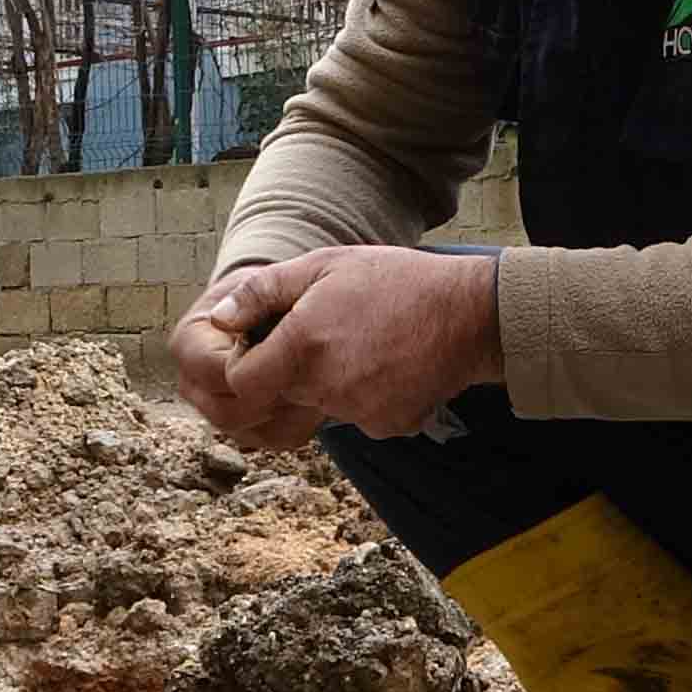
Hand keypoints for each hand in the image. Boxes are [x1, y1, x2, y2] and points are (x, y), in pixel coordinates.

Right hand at [172, 274, 322, 452]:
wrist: (273, 310)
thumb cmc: (267, 294)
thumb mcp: (262, 280)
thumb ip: (251, 293)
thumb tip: (224, 320)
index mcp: (188, 343)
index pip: (214, 372)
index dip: (255, 367)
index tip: (290, 352)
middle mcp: (193, 383)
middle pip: (226, 413)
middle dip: (272, 396)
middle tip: (309, 374)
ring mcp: (216, 410)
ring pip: (250, 433)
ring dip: (288, 411)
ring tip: (316, 382)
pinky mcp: (245, 427)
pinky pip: (274, 439)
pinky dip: (299, 422)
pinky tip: (316, 393)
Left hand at [202, 246, 501, 442]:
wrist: (472, 314)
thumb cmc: (397, 280)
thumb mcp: (325, 265)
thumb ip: (263, 292)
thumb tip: (219, 318)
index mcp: (303, 345)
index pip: (239, 384)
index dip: (244, 364)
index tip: (264, 343)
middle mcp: (325, 387)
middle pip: (279, 394)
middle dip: (287, 370)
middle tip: (323, 332)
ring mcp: (357, 412)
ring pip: (318, 404)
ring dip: (326, 381)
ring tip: (361, 341)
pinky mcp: (385, 426)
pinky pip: (356, 416)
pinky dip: (363, 395)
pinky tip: (387, 362)